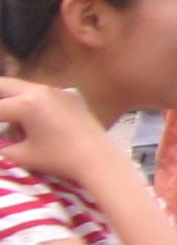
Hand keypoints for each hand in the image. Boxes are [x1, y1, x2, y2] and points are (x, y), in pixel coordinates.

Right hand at [0, 79, 125, 189]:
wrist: (99, 159)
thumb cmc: (59, 160)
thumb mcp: (20, 155)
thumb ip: (0, 146)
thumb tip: (0, 140)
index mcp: (25, 104)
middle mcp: (39, 91)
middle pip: (2, 85)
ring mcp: (55, 91)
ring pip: (20, 86)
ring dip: (6, 97)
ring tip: (6, 113)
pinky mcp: (67, 96)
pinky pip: (38, 92)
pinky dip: (24, 99)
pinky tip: (23, 116)